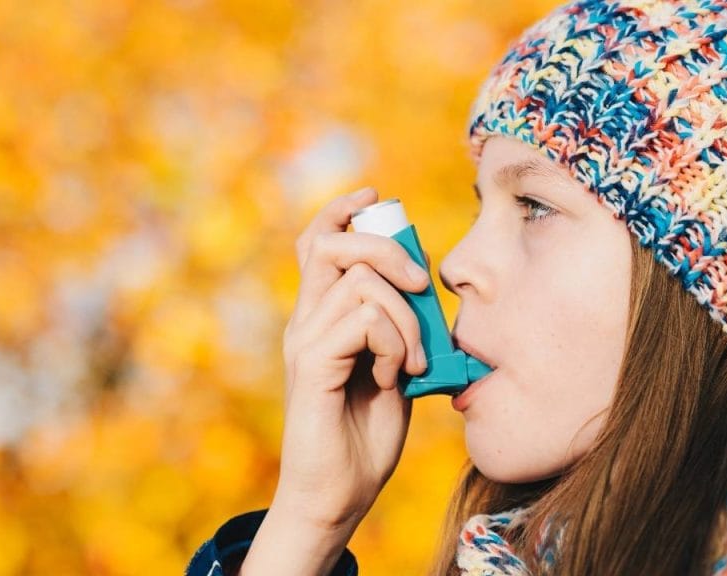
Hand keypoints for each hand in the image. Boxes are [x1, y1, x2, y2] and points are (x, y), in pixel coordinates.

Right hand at [273, 186, 429, 530]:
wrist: (336, 496)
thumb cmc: (364, 437)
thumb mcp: (394, 368)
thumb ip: (399, 327)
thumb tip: (422, 285)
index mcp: (320, 317)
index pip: (316, 241)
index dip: (341, 209)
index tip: (375, 196)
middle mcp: (305, 321)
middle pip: (330, 242)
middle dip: (386, 248)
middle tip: (420, 287)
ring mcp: (305, 341)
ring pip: (360, 282)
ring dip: (406, 318)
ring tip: (413, 363)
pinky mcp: (312, 365)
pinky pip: (363, 321)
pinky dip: (394, 343)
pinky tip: (394, 378)